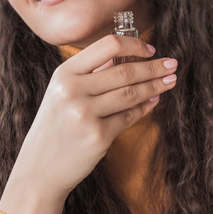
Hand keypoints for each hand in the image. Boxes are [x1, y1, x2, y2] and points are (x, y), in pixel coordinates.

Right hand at [0, 35, 177, 213]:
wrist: (39, 169)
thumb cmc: (55, 127)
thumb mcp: (61, 93)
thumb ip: (90, 74)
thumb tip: (126, 55)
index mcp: (64, 74)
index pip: (107, 45)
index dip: (134, 44)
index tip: (150, 49)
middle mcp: (73, 90)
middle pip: (124, 70)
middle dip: (153, 67)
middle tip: (172, 64)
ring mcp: (85, 114)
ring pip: (131, 93)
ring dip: (155, 86)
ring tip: (170, 81)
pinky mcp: (98, 136)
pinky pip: (129, 117)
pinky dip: (145, 108)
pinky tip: (154, 101)